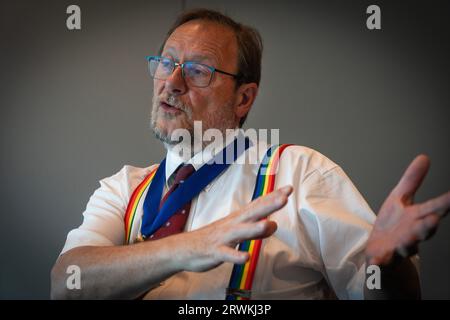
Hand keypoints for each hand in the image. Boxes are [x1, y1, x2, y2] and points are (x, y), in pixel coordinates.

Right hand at [174, 185, 292, 271]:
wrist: (183, 248)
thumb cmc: (213, 239)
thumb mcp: (237, 233)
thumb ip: (256, 229)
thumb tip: (273, 224)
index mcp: (238, 218)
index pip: (258, 205)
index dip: (273, 197)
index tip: (288, 188)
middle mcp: (232, 225)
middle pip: (252, 213)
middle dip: (268, 205)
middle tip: (284, 197)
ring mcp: (223, 238)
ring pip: (240, 232)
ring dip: (254, 228)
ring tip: (268, 224)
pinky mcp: (215, 252)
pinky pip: (226, 255)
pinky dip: (235, 256)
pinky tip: (245, 257)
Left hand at [366, 155, 449, 265]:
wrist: (381, 253)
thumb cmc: (393, 225)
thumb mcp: (400, 198)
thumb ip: (412, 180)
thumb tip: (424, 157)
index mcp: (417, 218)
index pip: (435, 208)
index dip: (447, 202)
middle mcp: (412, 234)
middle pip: (424, 230)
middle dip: (429, 226)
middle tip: (433, 220)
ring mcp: (398, 247)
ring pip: (407, 247)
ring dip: (408, 244)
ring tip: (408, 242)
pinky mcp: (383, 258)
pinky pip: (382, 262)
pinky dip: (380, 263)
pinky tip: (376, 262)